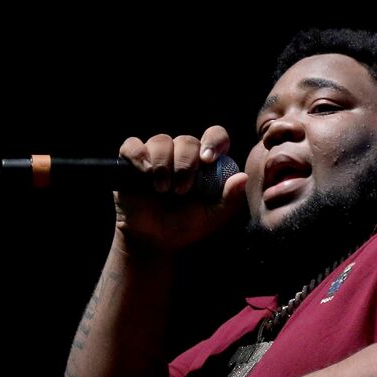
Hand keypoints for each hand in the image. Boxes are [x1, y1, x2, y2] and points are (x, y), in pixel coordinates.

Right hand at [114, 127, 248, 251]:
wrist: (156, 240)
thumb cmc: (187, 226)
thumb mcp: (213, 217)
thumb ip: (230, 199)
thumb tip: (243, 177)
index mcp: (204, 162)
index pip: (215, 136)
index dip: (213, 141)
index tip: (208, 160)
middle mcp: (181, 154)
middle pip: (186, 140)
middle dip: (185, 164)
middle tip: (182, 191)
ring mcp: (156, 155)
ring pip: (161, 140)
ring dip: (163, 164)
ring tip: (163, 190)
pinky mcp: (133, 160)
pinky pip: (133, 146)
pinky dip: (139, 156)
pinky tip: (144, 173)